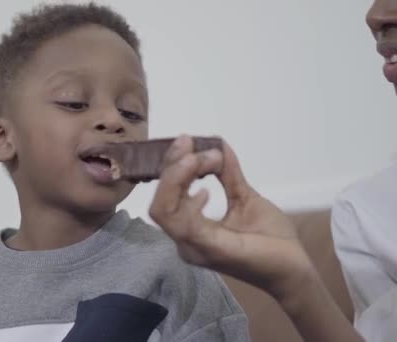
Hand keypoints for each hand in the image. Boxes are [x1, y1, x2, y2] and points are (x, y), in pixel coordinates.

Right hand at [149, 135, 311, 300]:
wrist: (294, 269)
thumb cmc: (271, 239)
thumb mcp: (244, 197)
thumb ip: (228, 174)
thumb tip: (218, 144)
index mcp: (190, 229)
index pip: (165, 196)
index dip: (172, 164)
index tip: (189, 141)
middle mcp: (185, 240)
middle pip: (158, 203)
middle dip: (172, 168)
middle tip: (192, 146)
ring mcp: (194, 247)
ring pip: (163, 211)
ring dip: (177, 178)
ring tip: (199, 160)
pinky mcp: (210, 249)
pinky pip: (185, 224)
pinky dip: (189, 201)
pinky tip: (206, 190)